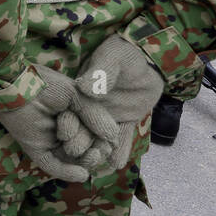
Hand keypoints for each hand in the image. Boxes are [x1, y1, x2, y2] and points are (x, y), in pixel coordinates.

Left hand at [0, 67, 109, 182]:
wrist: (15, 83)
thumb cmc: (45, 83)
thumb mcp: (77, 96)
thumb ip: (95, 115)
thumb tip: (113, 138)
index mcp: (77, 117)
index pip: (97, 136)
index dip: (106, 142)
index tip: (110, 141)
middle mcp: (65, 131)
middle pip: (86, 148)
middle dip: (86, 141)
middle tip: (71, 128)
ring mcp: (50, 141)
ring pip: (72, 158)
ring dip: (79, 154)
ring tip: (71, 142)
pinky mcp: (34, 148)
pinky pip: (52, 165)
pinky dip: (66, 172)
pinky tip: (81, 174)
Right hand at [72, 36, 165, 171]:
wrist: (149, 57)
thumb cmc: (124, 52)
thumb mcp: (111, 57)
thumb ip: (100, 72)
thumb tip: (86, 88)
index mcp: (81, 92)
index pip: (70, 111)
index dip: (68, 124)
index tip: (66, 135)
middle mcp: (91, 108)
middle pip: (83, 129)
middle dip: (82, 144)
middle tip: (83, 155)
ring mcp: (109, 116)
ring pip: (101, 138)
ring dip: (100, 151)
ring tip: (101, 164)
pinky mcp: (126, 120)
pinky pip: (123, 136)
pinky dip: (120, 150)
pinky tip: (118, 163)